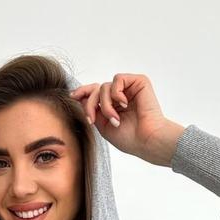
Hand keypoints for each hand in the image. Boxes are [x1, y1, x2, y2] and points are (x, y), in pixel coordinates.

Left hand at [69, 74, 184, 165]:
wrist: (146, 140)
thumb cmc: (128, 138)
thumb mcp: (103, 125)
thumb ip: (92, 110)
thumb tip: (80, 96)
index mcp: (113, 105)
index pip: (94, 93)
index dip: (83, 92)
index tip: (72, 96)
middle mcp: (120, 96)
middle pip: (96, 89)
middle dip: (90, 104)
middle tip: (92, 119)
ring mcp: (129, 89)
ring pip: (104, 86)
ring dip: (105, 105)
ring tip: (115, 119)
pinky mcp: (139, 82)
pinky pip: (118, 79)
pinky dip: (116, 93)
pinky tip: (124, 104)